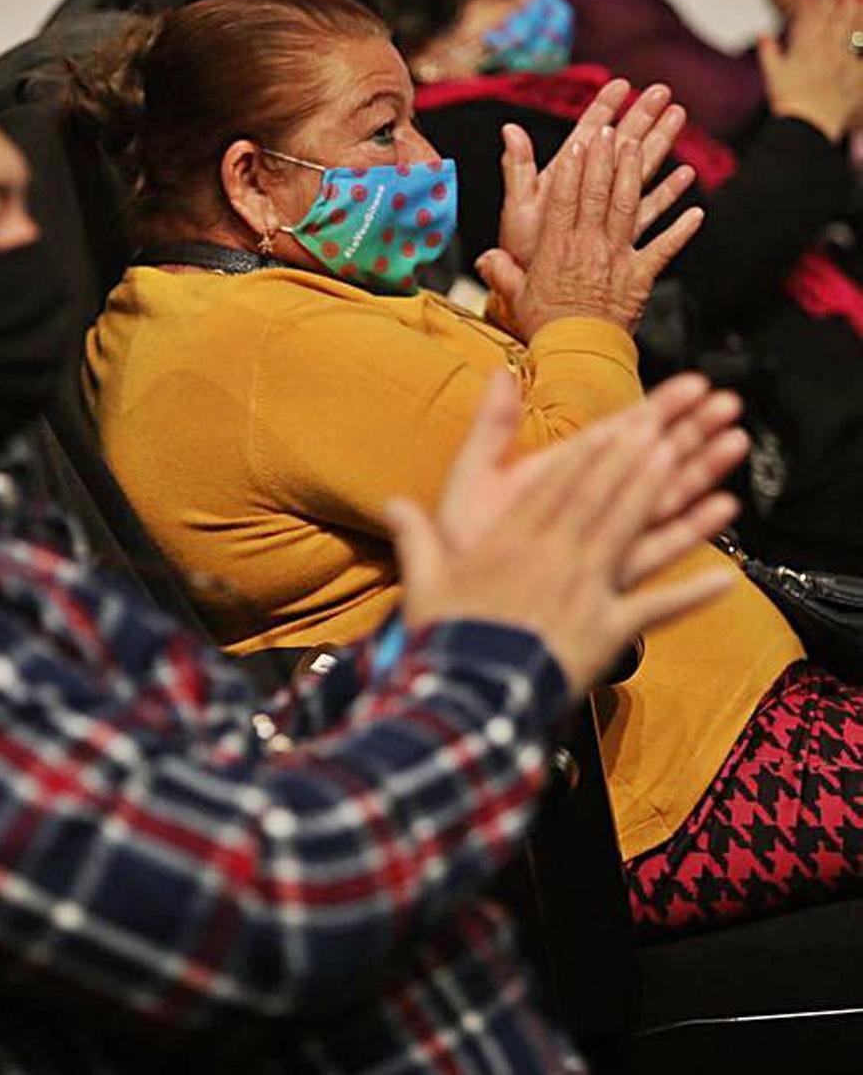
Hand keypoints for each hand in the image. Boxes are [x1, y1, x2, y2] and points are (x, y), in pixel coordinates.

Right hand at [386, 372, 744, 697]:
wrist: (471, 694)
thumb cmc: (447, 638)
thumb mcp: (424, 583)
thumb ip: (414, 538)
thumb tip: (392, 503)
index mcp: (512, 541)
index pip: (557, 486)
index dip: (591, 452)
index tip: (615, 425)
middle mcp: (555, 556)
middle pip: (598, 498)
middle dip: (631, 458)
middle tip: (663, 424)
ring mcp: (586, 592)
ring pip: (627, 534)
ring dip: (657, 496)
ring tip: (685, 463)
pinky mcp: (606, 632)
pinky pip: (655, 611)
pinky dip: (691, 596)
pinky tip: (726, 578)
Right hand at [478, 126, 703, 338]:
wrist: (576, 352)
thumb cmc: (546, 325)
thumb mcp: (516, 295)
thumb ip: (502, 270)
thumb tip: (485, 257)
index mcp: (558, 246)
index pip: (566, 196)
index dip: (576, 165)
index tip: (583, 139)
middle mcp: (589, 245)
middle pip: (599, 192)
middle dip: (607, 157)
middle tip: (615, 129)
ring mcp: (618, 259)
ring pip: (630, 208)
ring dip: (637, 175)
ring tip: (645, 146)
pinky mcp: (641, 277)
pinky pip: (664, 248)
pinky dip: (681, 230)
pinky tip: (696, 211)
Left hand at [497, 80, 692, 269]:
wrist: (540, 290)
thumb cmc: (524, 247)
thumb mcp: (518, 206)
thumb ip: (517, 168)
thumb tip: (509, 129)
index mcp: (565, 176)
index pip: (587, 133)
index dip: (604, 108)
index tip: (621, 84)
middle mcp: (591, 188)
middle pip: (620, 145)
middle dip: (641, 116)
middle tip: (662, 91)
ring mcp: (609, 209)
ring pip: (640, 170)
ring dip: (661, 143)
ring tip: (678, 117)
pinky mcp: (623, 233)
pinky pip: (649, 210)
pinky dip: (667, 194)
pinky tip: (685, 176)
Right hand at [759, 0, 862, 141]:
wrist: (805, 127)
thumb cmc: (787, 102)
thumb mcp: (772, 76)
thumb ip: (768, 53)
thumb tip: (763, 35)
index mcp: (804, 49)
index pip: (805, 15)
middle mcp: (826, 50)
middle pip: (833, 18)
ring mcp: (843, 62)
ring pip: (851, 30)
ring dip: (853, 12)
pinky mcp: (855, 76)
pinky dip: (862, 49)